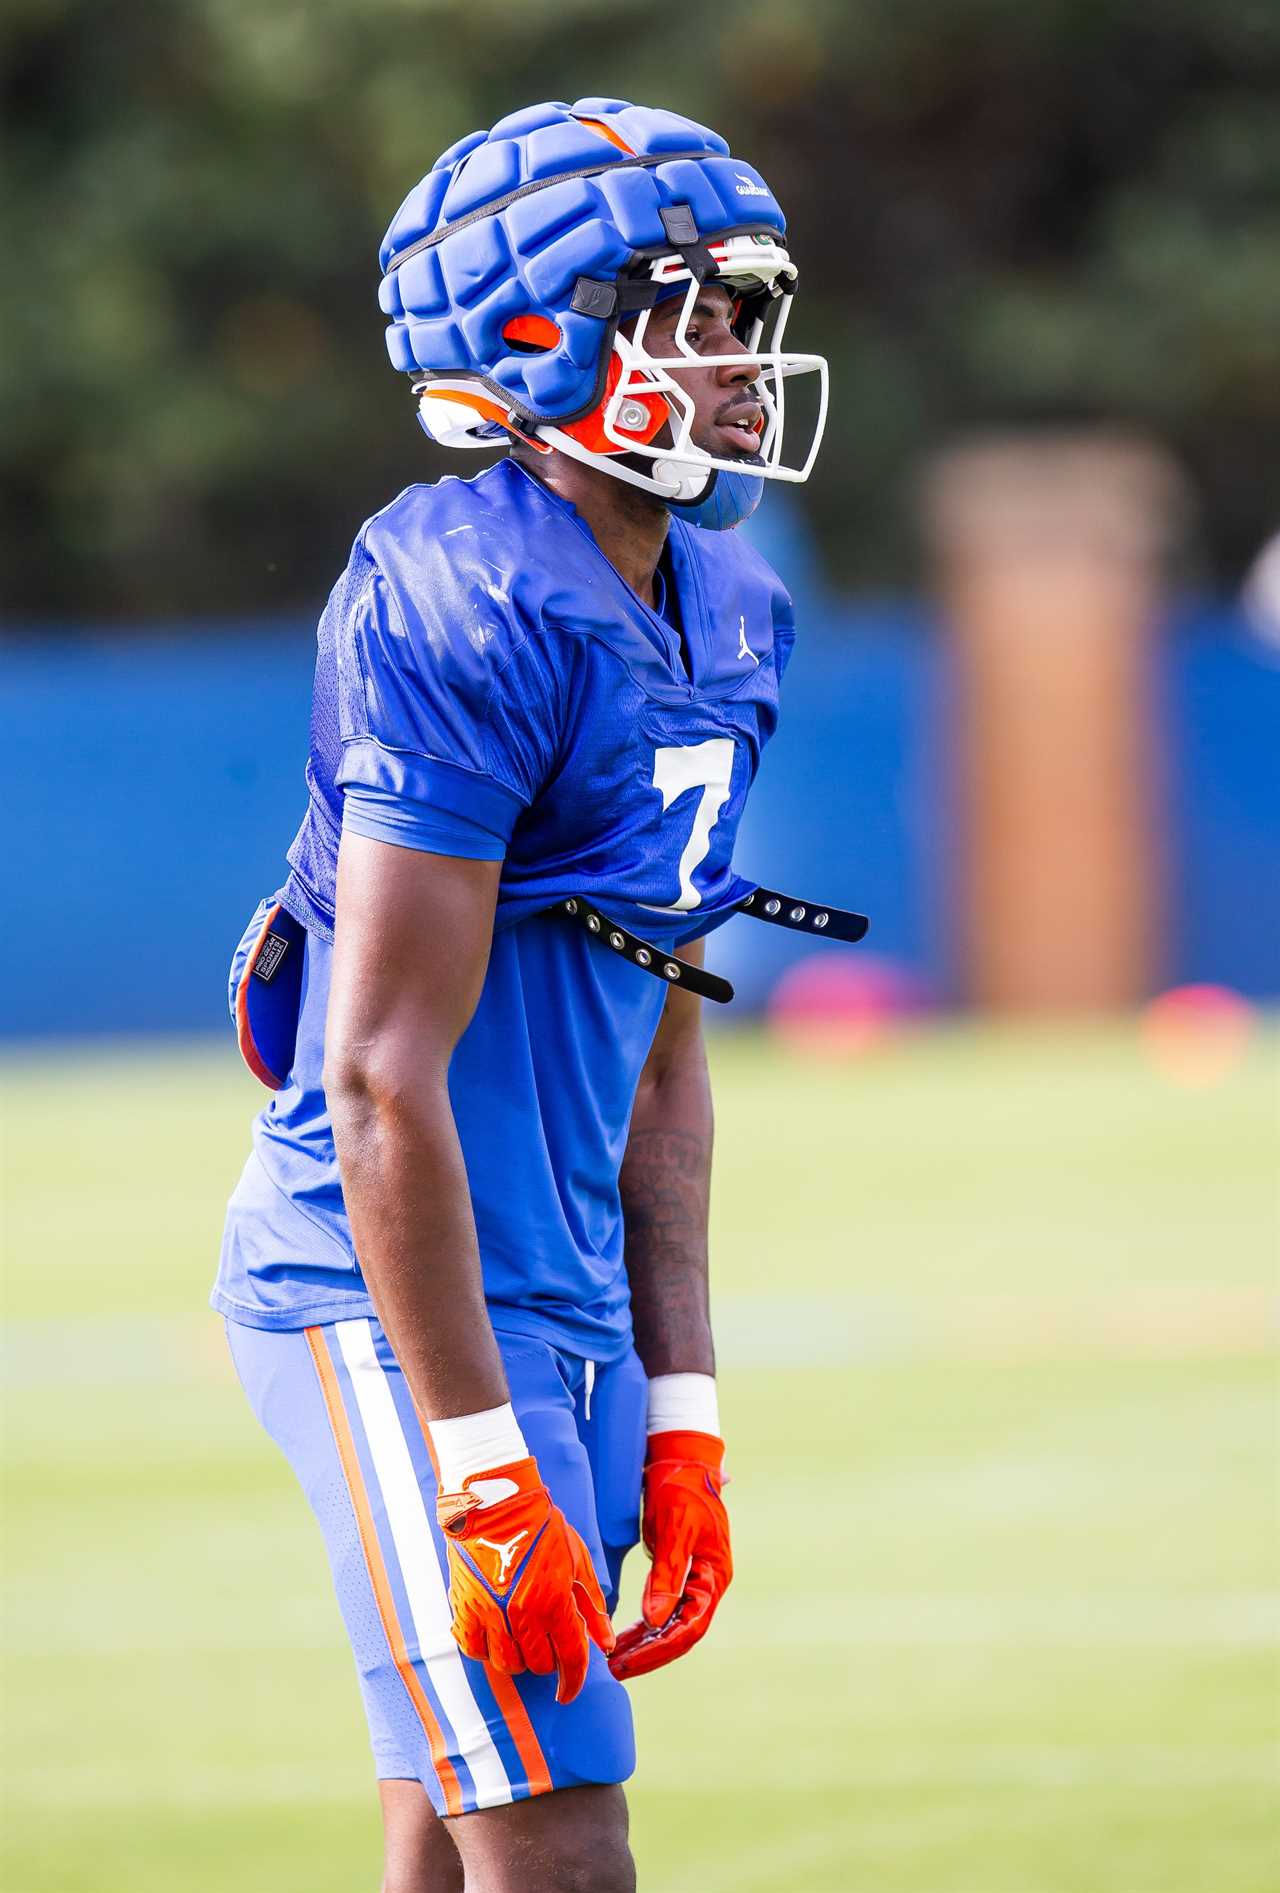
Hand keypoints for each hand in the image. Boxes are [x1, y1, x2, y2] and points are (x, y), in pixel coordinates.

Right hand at [436, 1456, 613, 1702]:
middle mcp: (522, 1614)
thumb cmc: (542, 1527)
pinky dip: (486, 1650)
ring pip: (506, 1664)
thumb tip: (606, 1644)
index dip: (573, 1681)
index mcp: (555, 1601)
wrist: (496, 1502)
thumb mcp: (578, 1562)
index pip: (570, 1659)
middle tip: (547, 1642)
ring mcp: (490, 1613)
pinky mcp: (464, 1607)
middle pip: (538, 1665)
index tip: (569, 1692)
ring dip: (519, 1659)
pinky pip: (474, 1649)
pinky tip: (495, 1636)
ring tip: (522, 1639)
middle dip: (548, 1661)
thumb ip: (592, 1607)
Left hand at [609, 1430, 731, 1680]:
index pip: (690, 1626)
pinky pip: (663, 1608)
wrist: (683, 1461)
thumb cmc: (682, 1489)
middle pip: (681, 1632)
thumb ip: (667, 1576)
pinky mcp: (679, 1573)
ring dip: (644, 1642)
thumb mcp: (675, 1530)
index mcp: (715, 1576)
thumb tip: (656, 1621)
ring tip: (613, 1660)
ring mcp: (694, 1579)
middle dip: (649, 1653)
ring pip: (670, 1624)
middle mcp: (708, 1583)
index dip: (660, 1647)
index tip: (629, 1661)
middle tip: (615, 1670)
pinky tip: (623, 1636)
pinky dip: (644, 1624)